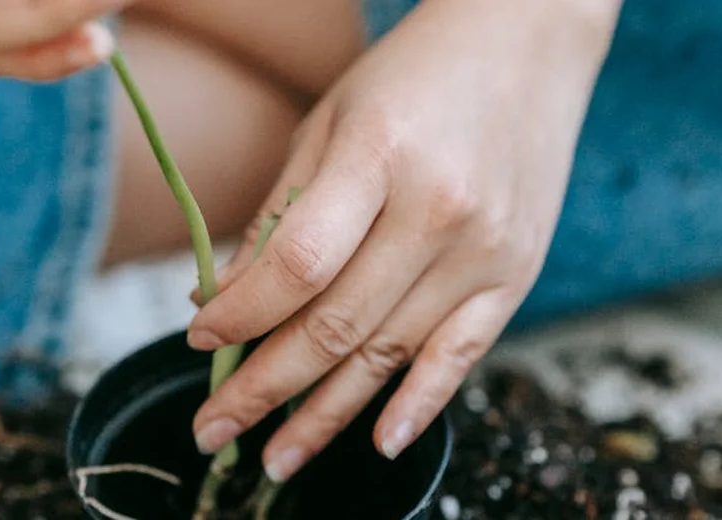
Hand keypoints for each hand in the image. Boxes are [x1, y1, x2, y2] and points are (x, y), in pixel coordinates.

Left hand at [186, 0, 621, 481]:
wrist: (524, 43)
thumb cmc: (410, 76)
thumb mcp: (327, 123)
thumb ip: (277, 216)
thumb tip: (219, 300)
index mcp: (379, 156)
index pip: (296, 265)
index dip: (240, 315)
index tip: (197, 340)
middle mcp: (439, 209)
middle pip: (337, 325)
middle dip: (263, 387)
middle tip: (213, 427)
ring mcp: (486, 249)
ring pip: (389, 353)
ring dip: (324, 415)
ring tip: (276, 455)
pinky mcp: (517, 273)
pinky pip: (462, 355)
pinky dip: (418, 404)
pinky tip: (376, 442)